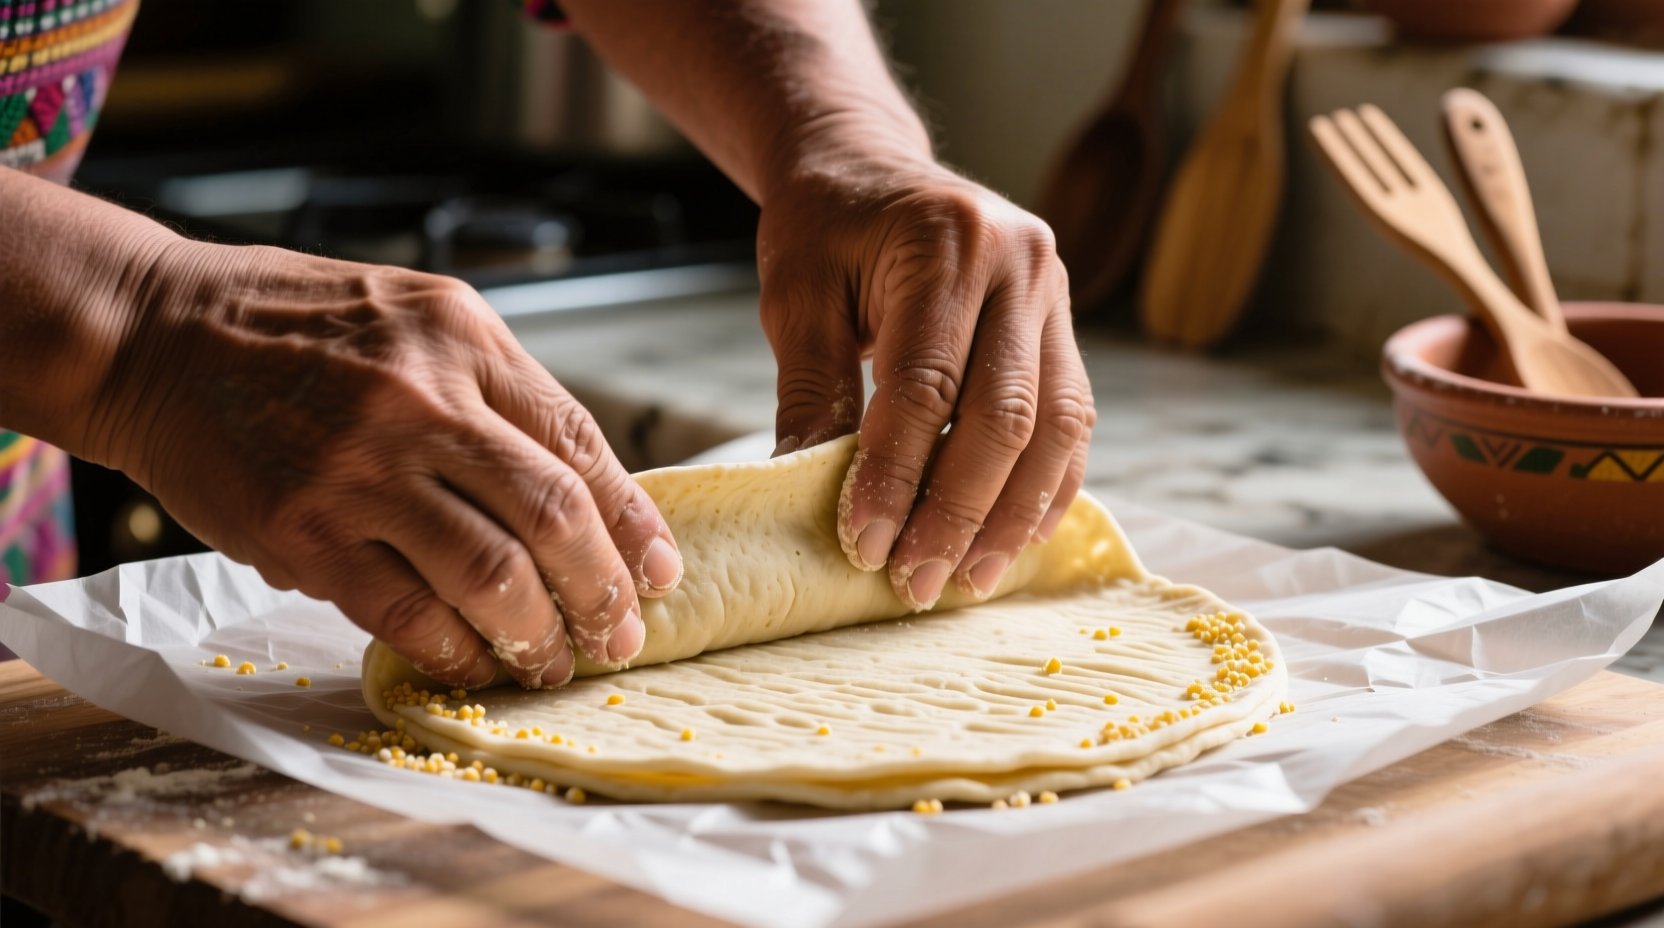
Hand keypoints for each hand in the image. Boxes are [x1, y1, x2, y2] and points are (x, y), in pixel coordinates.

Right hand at [88, 242, 682, 687]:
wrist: (152, 334)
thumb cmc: (292, 327)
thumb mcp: (416, 317)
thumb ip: (495, 392)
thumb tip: (578, 492)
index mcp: (463, 338)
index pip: (579, 444)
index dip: (633, 522)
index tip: (660, 573)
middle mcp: (422, 398)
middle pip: (552, 514)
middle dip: (602, 589)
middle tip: (618, 634)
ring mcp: (360, 467)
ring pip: (491, 574)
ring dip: (536, 632)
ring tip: (550, 659)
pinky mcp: (303, 529)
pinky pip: (406, 612)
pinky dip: (454, 650)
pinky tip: (472, 662)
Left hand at [758, 155, 1095, 609]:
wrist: (870, 166)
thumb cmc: (826, 228)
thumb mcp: (796, 295)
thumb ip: (811, 389)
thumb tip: (811, 489)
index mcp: (946, 244)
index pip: (924, 384)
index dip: (896, 474)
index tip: (866, 544)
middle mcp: (1019, 265)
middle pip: (1004, 414)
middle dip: (958, 512)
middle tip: (917, 582)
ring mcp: (1054, 294)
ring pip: (1056, 427)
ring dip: (1012, 514)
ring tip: (968, 580)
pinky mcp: (1065, 326)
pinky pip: (1074, 420)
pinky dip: (1047, 487)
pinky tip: (1014, 538)